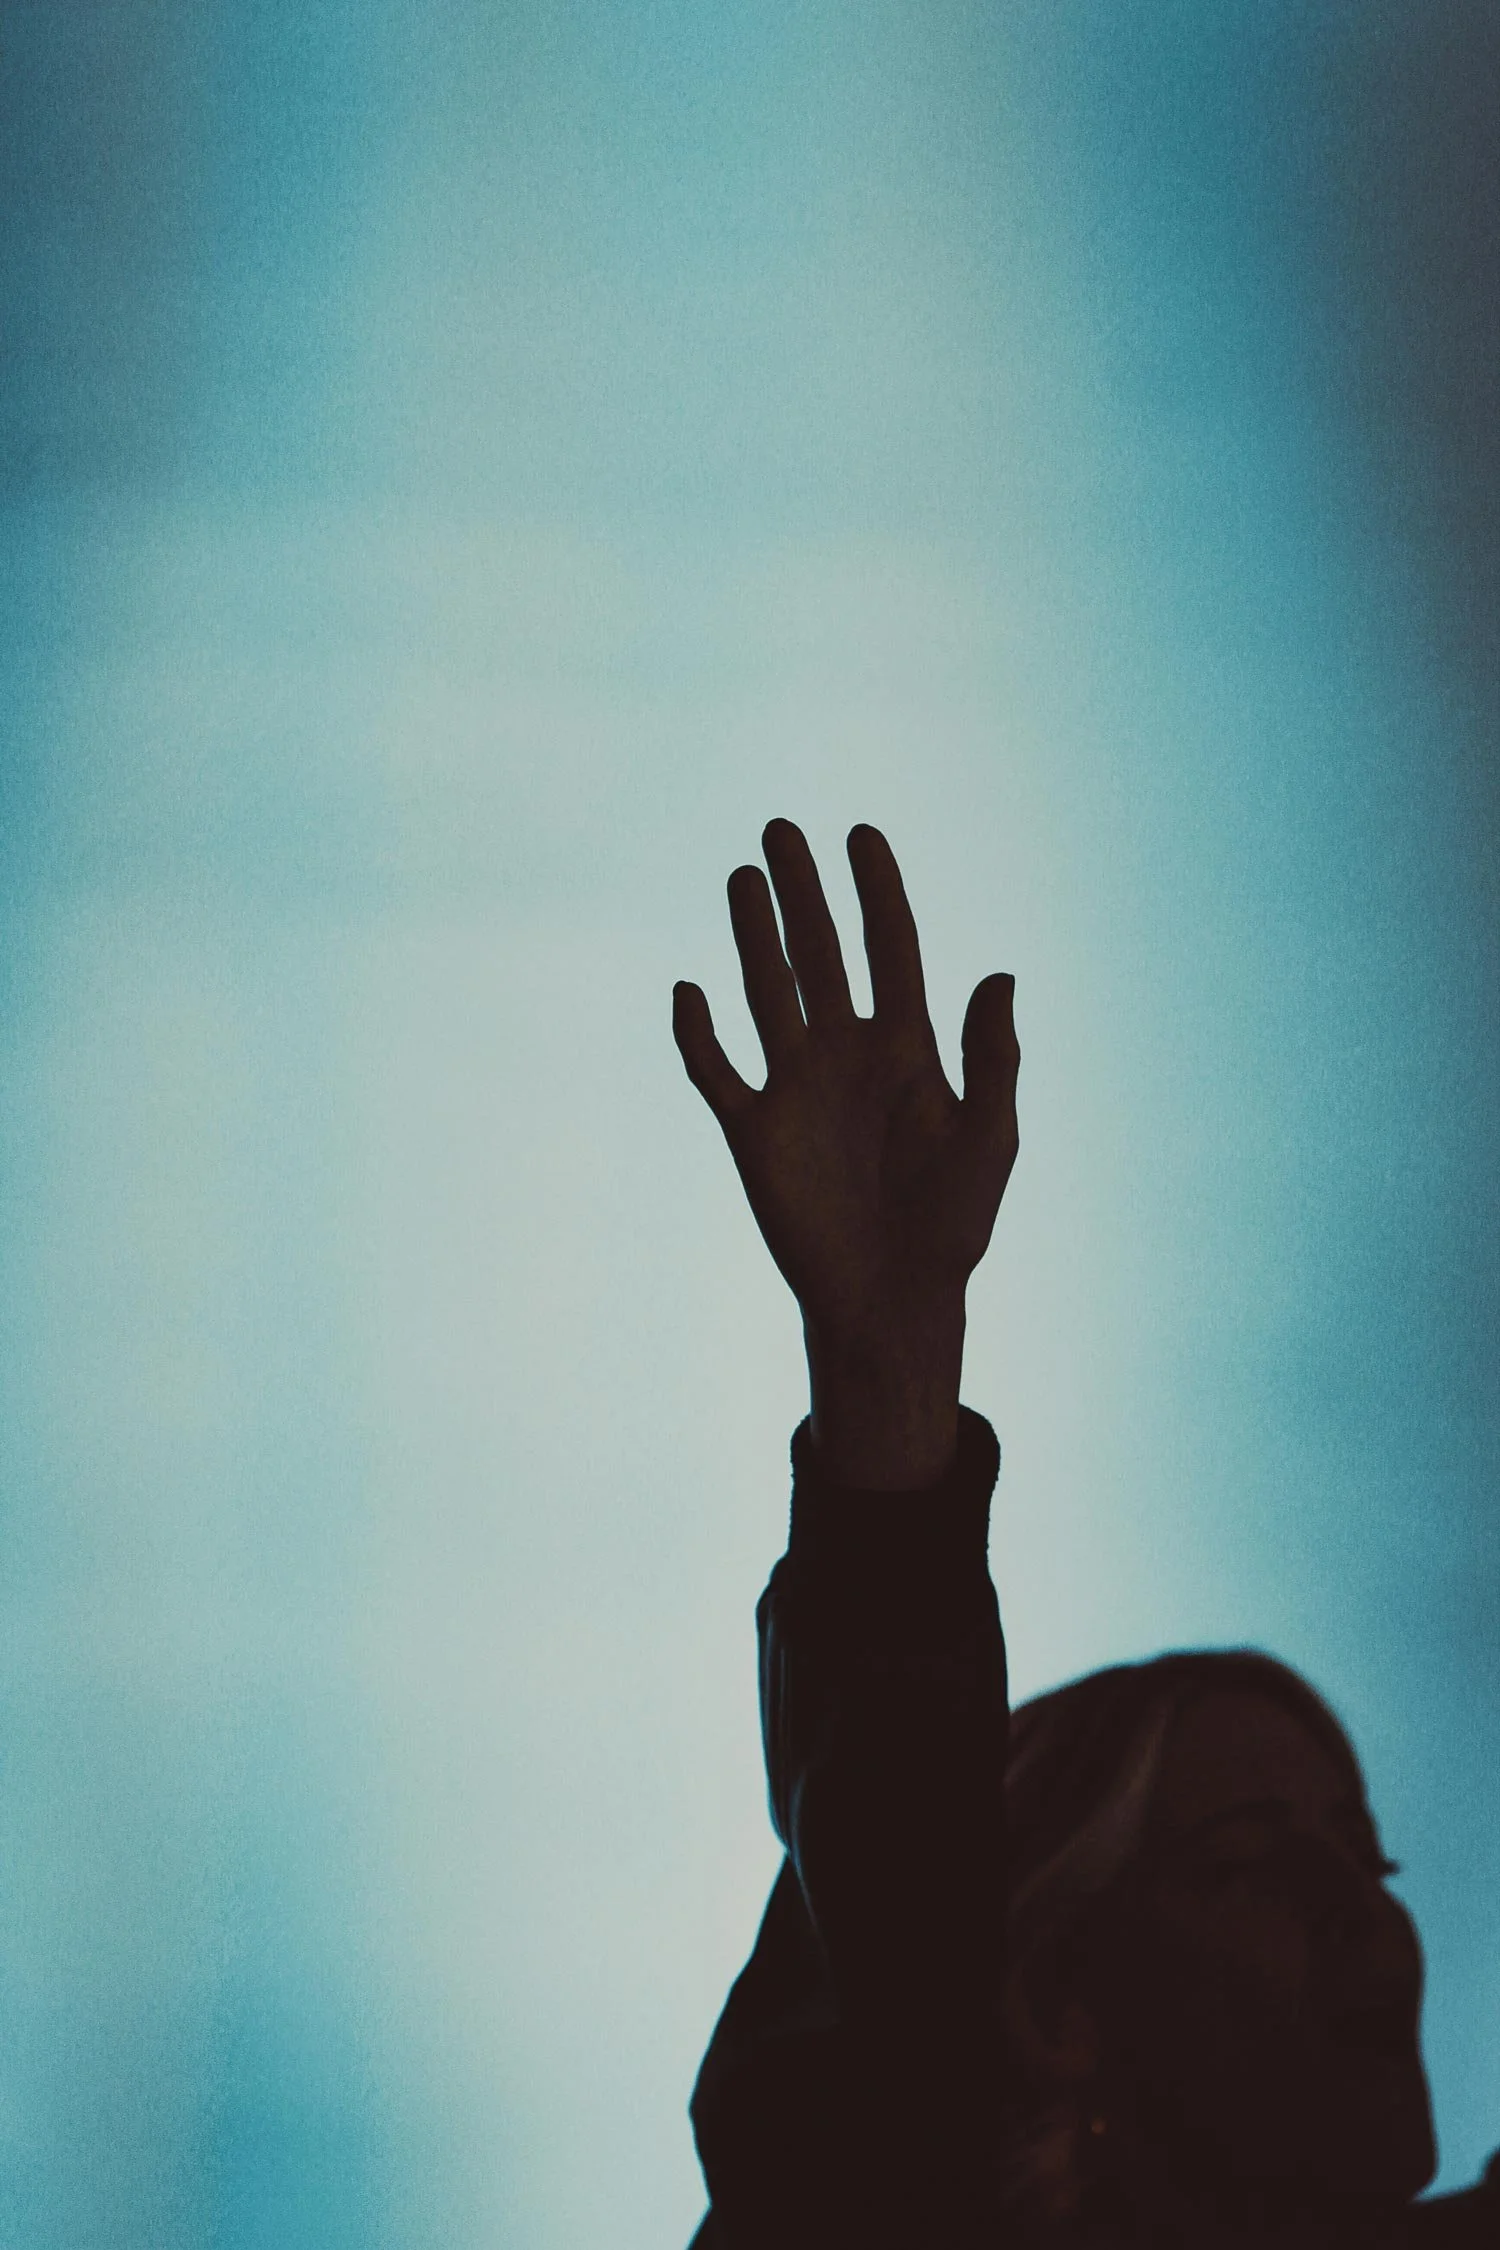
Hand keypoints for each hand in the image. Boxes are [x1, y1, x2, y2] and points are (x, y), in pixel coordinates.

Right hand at [673, 820, 1018, 1484]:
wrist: (892, 1299)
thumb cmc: (954, 1224)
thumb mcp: (990, 1136)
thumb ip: (991, 1056)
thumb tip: (999, 973)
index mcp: (908, 1048)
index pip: (891, 948)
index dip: (879, 890)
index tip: (862, 834)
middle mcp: (848, 1055)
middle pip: (820, 953)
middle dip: (803, 892)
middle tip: (781, 829)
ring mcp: (797, 1089)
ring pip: (768, 993)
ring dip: (753, 936)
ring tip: (742, 876)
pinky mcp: (754, 1132)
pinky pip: (716, 1071)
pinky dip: (699, 1033)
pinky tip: (689, 990)